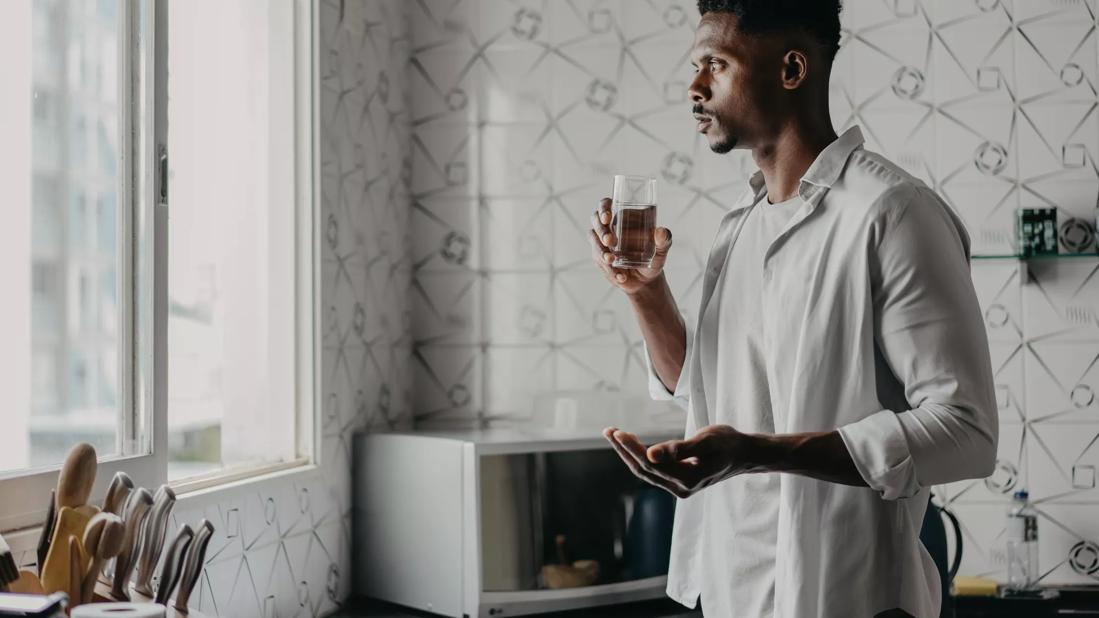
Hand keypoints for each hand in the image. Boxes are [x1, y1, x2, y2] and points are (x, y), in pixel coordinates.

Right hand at [589, 197, 672, 294]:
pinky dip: (608, 268)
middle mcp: (609, 227)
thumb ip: (664, 240)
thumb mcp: (661, 250)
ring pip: (593, 239)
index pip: (606, 204)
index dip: (603, 208)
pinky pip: (598, 259)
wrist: (646, 280)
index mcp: (623, 217)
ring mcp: (602, 242)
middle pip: (595, 219)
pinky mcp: (599, 256)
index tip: (608, 218)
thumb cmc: (654, 259)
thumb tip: (661, 231)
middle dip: (601, 230)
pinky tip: (621, 276)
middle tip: (610, 241)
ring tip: (612, 260)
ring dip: (600, 249)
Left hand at [602, 425, 758, 498]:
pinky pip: (652, 470)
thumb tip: (651, 454)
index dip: (631, 448)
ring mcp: (679, 488)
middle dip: (624, 450)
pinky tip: (630, 443)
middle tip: (608, 430)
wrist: (744, 454)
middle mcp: (681, 489)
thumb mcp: (706, 440)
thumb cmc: (728, 442)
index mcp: (688, 479)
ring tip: (613, 433)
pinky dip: (639, 456)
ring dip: (628, 453)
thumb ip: (679, 448)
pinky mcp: (678, 482)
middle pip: (643, 470)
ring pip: (646, 471)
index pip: (650, 464)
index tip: (617, 432)